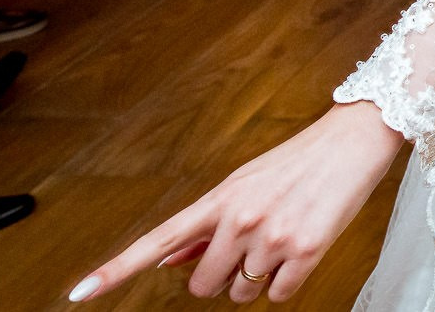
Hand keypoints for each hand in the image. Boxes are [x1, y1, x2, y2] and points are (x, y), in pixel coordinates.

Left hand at [68, 103, 401, 303]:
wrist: (354, 140)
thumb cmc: (301, 159)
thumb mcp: (245, 183)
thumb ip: (206, 225)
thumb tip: (167, 260)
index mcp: (219, 199)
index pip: (156, 241)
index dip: (115, 271)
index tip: (80, 293)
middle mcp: (240, 219)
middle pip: (203, 285)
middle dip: (222, 276)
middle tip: (248, 249)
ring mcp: (272, 237)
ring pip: (243, 292)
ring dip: (258, 277)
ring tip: (280, 240)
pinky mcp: (306, 251)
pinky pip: (279, 295)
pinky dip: (287, 282)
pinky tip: (299, 252)